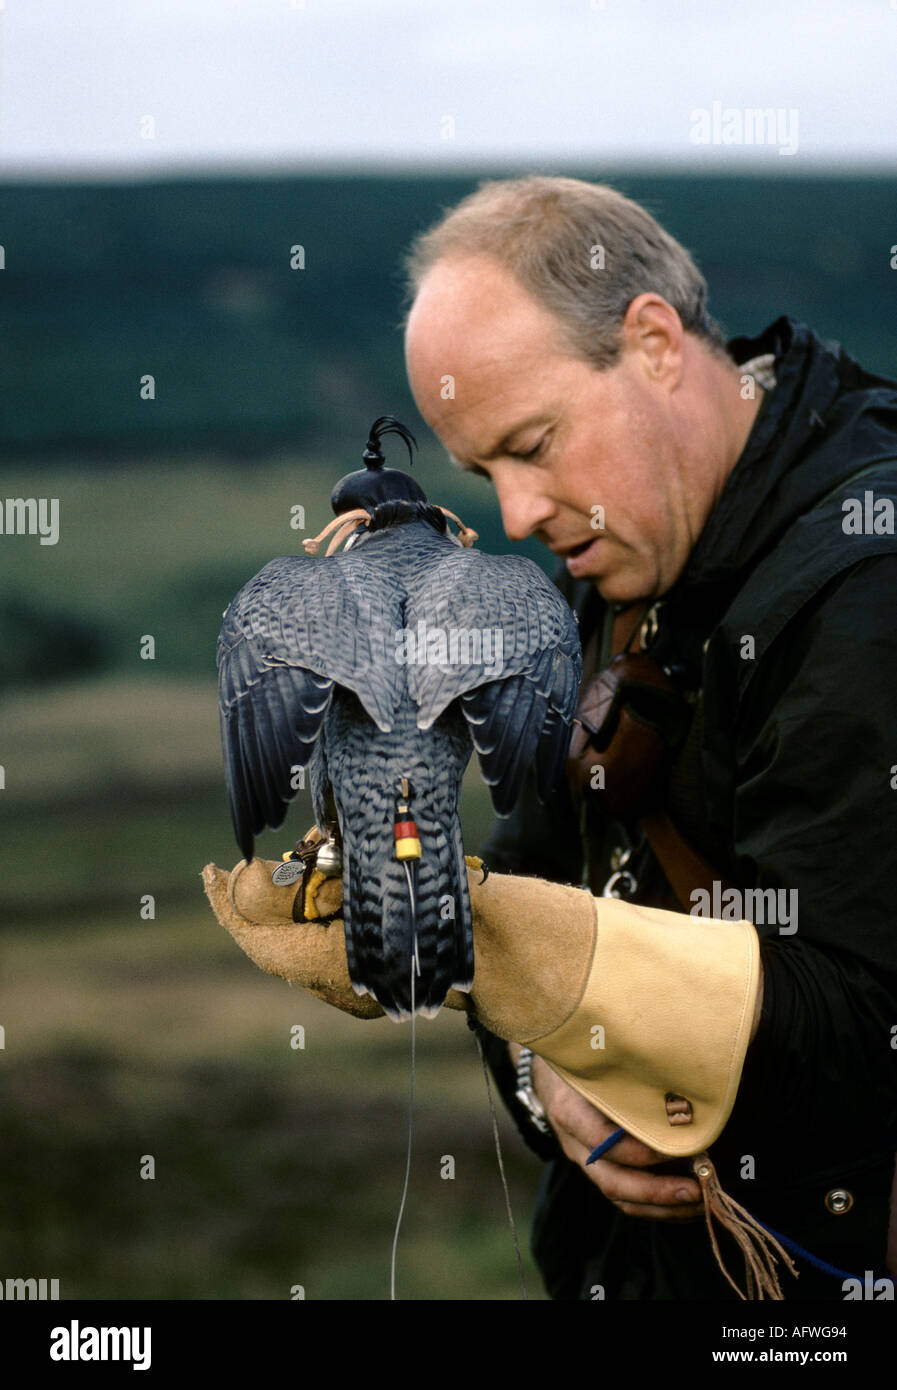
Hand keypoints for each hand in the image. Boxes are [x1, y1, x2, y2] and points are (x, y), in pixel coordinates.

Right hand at [526, 1050, 702, 1220]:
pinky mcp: (598, 1170)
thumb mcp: (598, 1059)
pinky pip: (625, 1197)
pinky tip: (685, 1201)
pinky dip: (657, 1205)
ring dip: (662, 1207)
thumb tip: (681, 1095)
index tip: (679, 1147)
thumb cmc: (582, 1059)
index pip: (602, 1141)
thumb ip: (629, 1077)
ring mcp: (584, 1161)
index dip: (641, 1150)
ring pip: (620, 1197)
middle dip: (657, 1192)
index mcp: (570, 1112)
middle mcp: (574, 1144)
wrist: (550, 1075)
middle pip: (611, 1181)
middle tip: (697, 1191)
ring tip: (700, 1202)